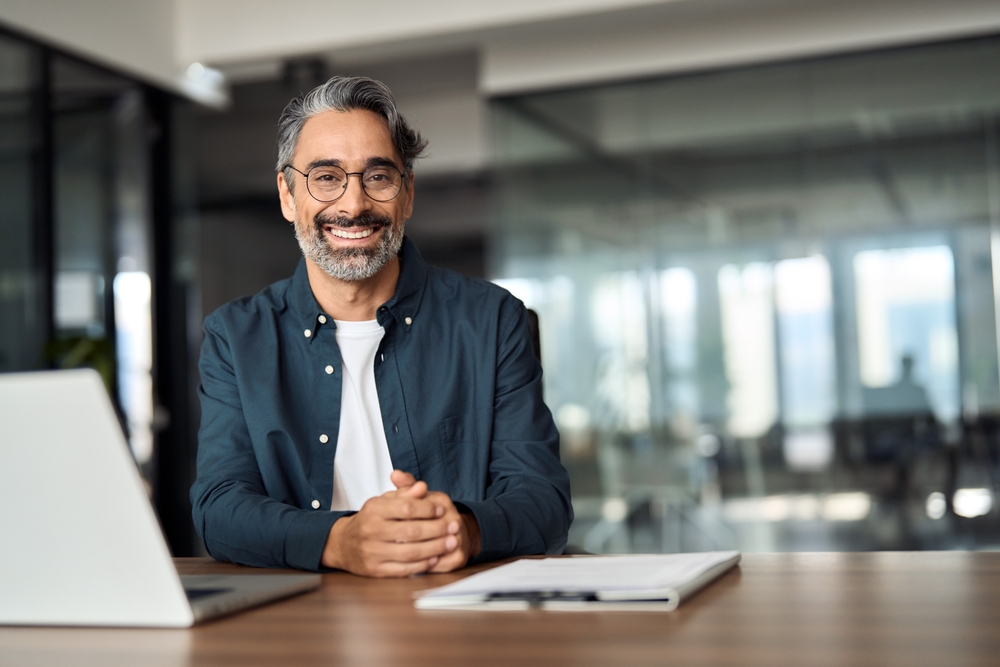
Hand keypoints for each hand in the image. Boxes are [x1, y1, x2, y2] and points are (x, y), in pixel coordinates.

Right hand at [320, 474, 459, 576]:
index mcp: (374, 509)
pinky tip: (435, 558)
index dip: (427, 509)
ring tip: (451, 542)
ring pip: (410, 552)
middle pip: (411, 531)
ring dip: (435, 548)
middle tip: (455, 526)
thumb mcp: (383, 501)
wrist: (343, 544)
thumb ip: (404, 493)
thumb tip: (423, 487)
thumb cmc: (370, 520)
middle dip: (437, 529)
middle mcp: (371, 530)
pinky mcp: (375, 570)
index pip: (406, 507)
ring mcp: (372, 552)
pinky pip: (403, 569)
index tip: (442, 509)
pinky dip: (421, 564)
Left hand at [391, 471, 481, 572]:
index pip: (414, 509)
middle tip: (381, 542)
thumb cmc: (430, 514)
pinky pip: (437, 565)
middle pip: (421, 530)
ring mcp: (458, 539)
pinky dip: (421, 566)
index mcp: (442, 501)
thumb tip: (395, 474)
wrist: (455, 531)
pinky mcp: (459, 558)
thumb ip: (406, 487)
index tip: (381, 524)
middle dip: (399, 538)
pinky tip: (405, 566)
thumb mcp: (417, 498)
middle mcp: (454, 519)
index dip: (397, 518)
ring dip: (408, 554)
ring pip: (430, 550)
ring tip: (390, 555)